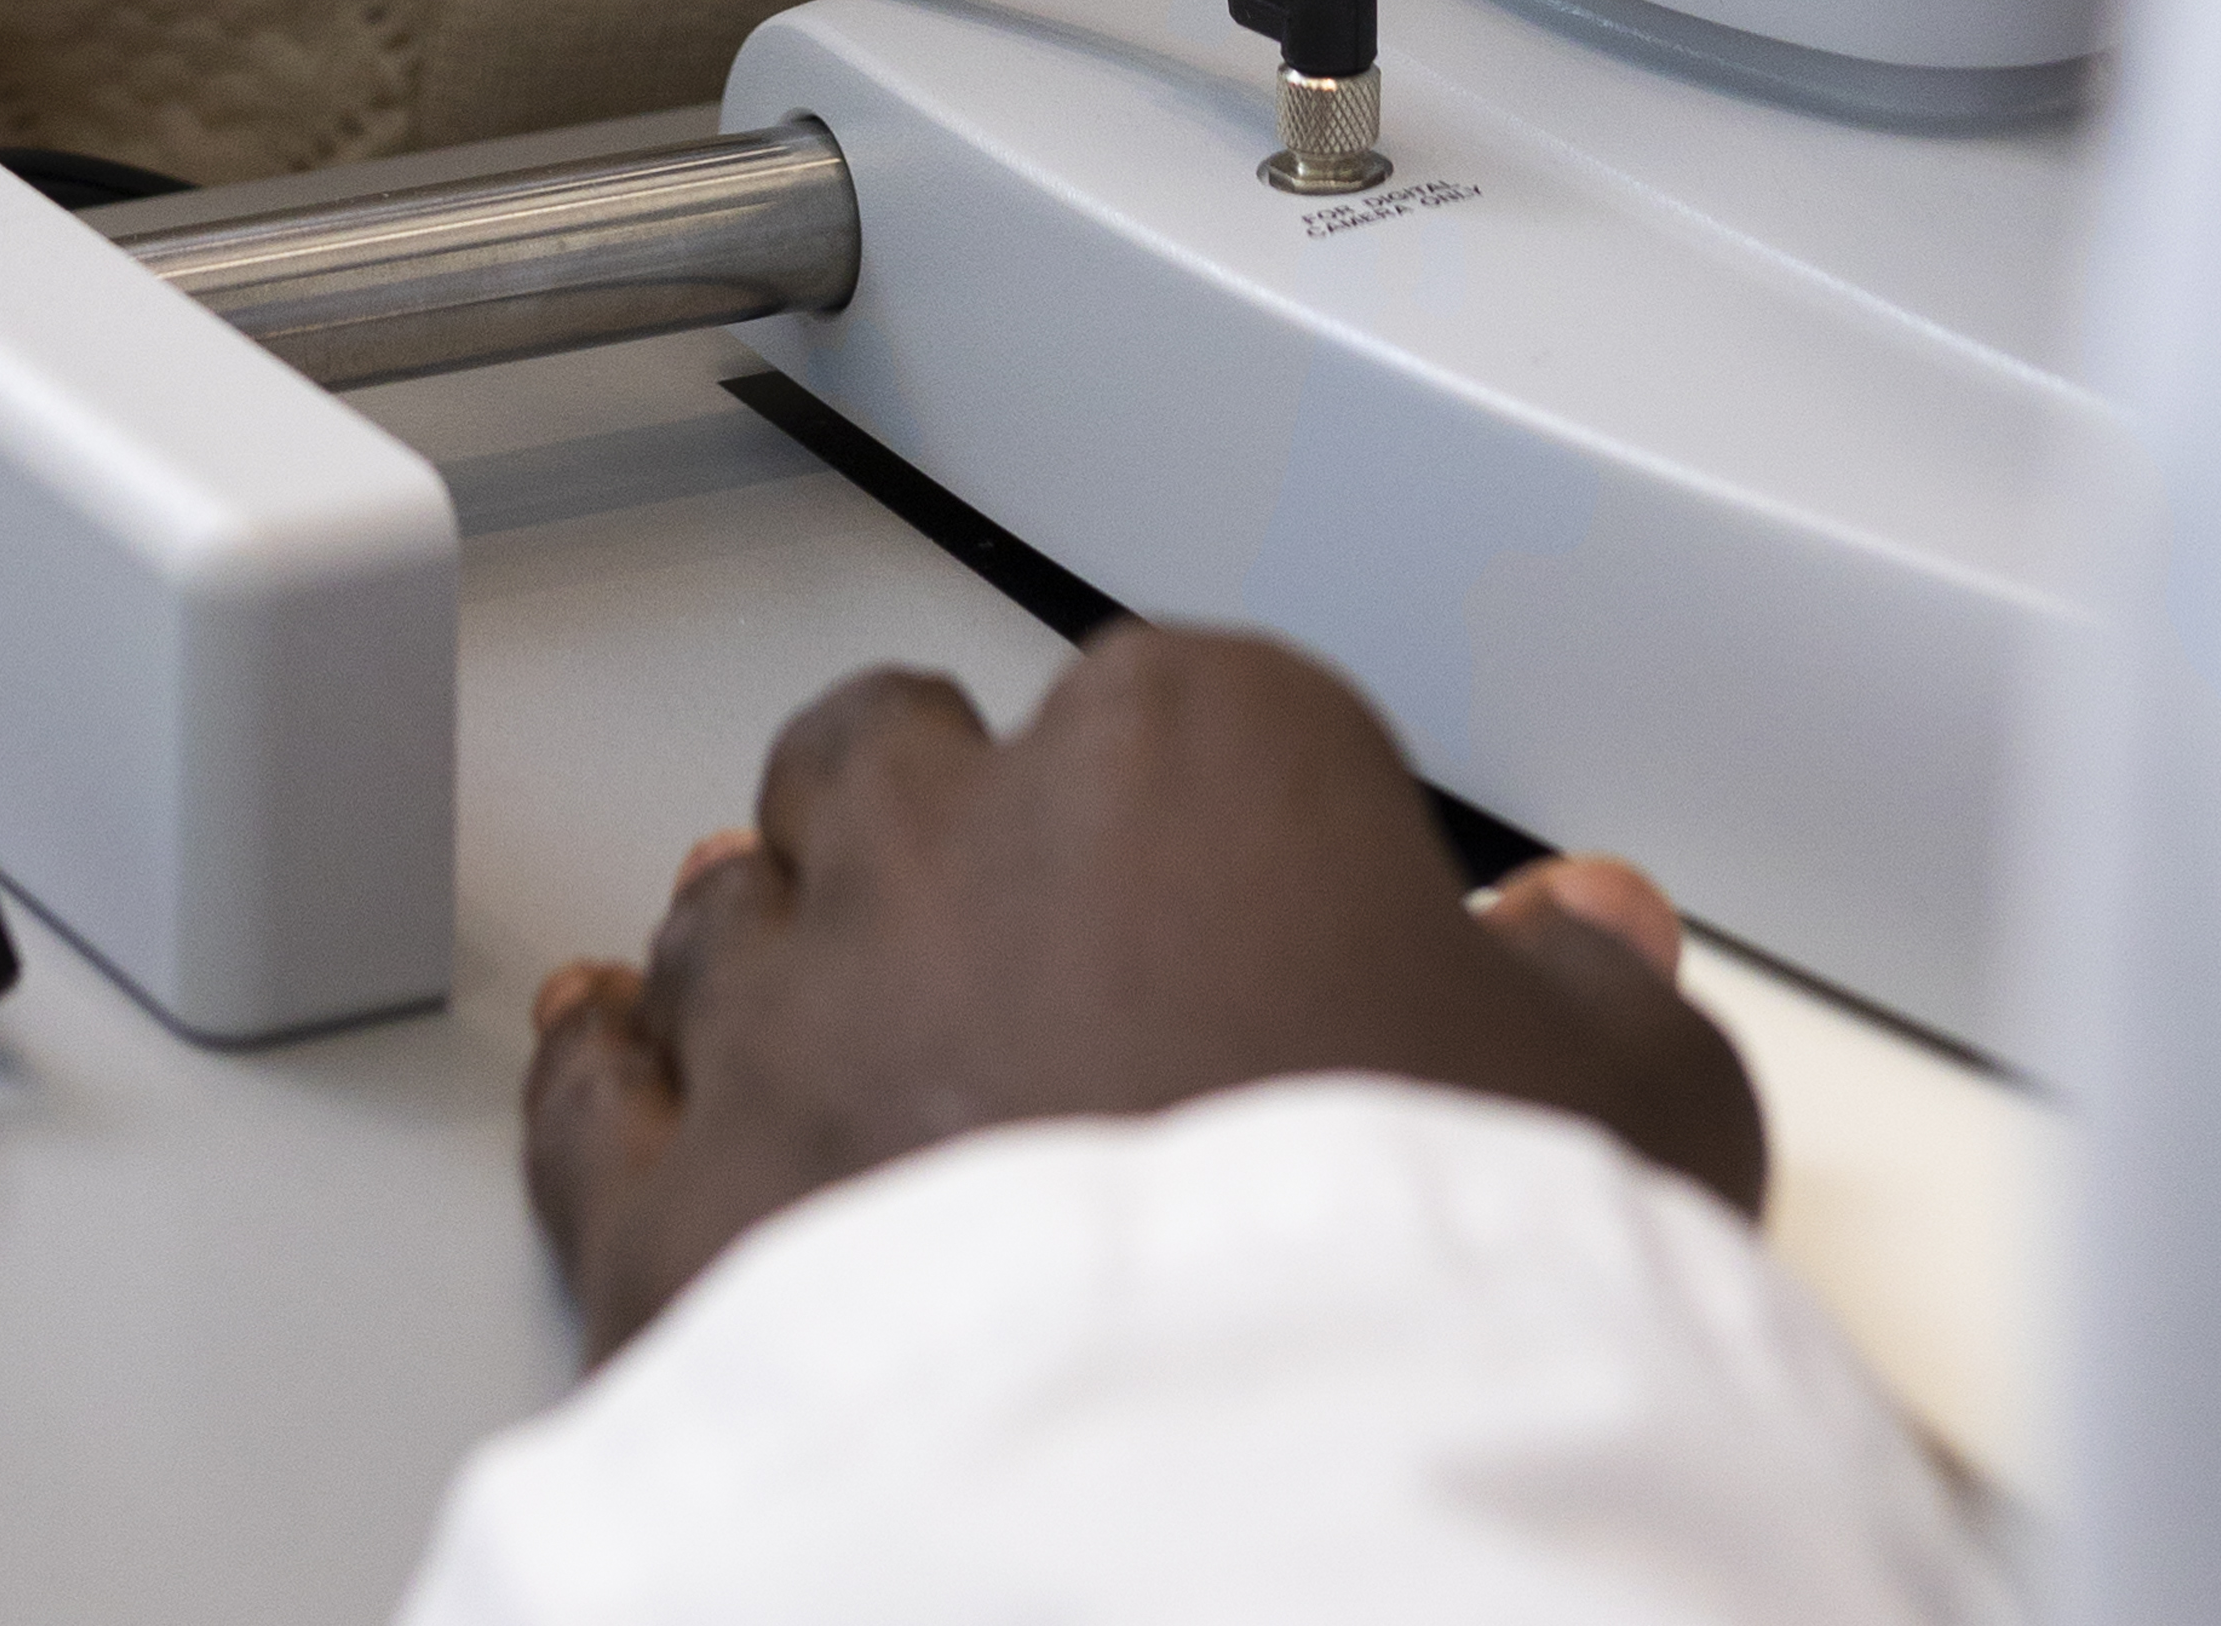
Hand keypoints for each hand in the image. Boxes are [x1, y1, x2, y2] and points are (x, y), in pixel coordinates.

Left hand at [521, 624, 1766, 1360]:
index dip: (1231, 840)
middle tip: (1018, 941)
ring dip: (774, 943)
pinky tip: (604, 1050)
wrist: (1212, 1501)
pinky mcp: (667, 1206)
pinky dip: (600, 1068)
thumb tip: (1597, 937)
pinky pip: (594, 1089)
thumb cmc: (1404, 1280)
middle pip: (909, 761)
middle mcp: (962, 832)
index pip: (1201, 720)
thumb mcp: (1627, 1119)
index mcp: (1196, 748)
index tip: (1262, 936)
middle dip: (944, 829)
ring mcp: (793, 1012)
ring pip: (737, 903)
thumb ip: (1606, 994)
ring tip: (823, 999)